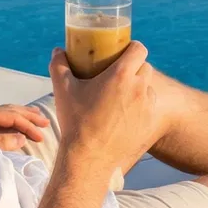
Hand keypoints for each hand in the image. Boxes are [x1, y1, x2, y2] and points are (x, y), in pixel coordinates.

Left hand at [0, 104, 49, 150]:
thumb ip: (0, 142)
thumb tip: (22, 138)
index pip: (12, 117)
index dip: (28, 126)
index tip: (41, 137)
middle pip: (11, 110)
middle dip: (29, 116)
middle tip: (46, 123)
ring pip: (6, 112)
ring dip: (22, 115)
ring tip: (36, 116)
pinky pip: (0, 118)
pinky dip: (12, 119)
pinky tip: (16, 123)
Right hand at [48, 41, 160, 174]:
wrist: (89, 159)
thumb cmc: (76, 122)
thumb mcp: (63, 90)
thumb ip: (59, 65)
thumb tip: (58, 51)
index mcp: (121, 75)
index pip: (139, 49)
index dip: (132, 48)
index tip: (123, 52)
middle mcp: (139, 88)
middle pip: (145, 67)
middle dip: (134, 68)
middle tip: (119, 74)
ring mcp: (147, 107)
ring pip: (148, 88)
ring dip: (139, 87)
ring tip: (122, 95)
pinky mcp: (150, 123)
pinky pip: (150, 107)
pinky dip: (141, 106)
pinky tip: (127, 113)